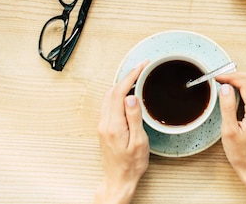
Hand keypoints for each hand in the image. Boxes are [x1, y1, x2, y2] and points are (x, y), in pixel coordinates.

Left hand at [95, 60, 149, 203]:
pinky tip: (129, 93)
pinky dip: (119, 93)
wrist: (118, 180)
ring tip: (137, 77)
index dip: (131, 76)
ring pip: (110, 97)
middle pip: (113, 91)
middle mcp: (105, 123)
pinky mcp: (105, 128)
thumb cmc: (131, 165)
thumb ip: (134, 118)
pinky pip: (110, 104)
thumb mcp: (138, 142)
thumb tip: (131, 97)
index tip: (142, 66)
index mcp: (113, 124)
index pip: (119, 92)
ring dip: (122, 84)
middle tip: (142, 68)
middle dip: (127, 76)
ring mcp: (103, 125)